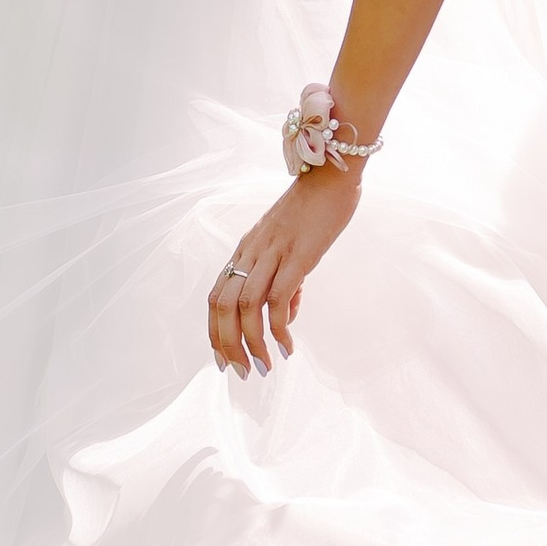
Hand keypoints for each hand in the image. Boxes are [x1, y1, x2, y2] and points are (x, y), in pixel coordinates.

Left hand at [208, 163, 361, 376]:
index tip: (224, 360)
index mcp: (246, 250)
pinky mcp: (298, 255)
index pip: (216, 296)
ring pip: (246, 306)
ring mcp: (273, 252)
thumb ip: (285, 277)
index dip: (215, 331)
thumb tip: (287, 312)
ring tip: (266, 366)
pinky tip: (288, 345)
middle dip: (227, 344)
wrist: (331, 173)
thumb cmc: (314, 208)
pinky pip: (278, 298)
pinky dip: (279, 328)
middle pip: (222, 305)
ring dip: (252, 342)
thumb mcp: (290, 245)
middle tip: (243, 372)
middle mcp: (252, 251)